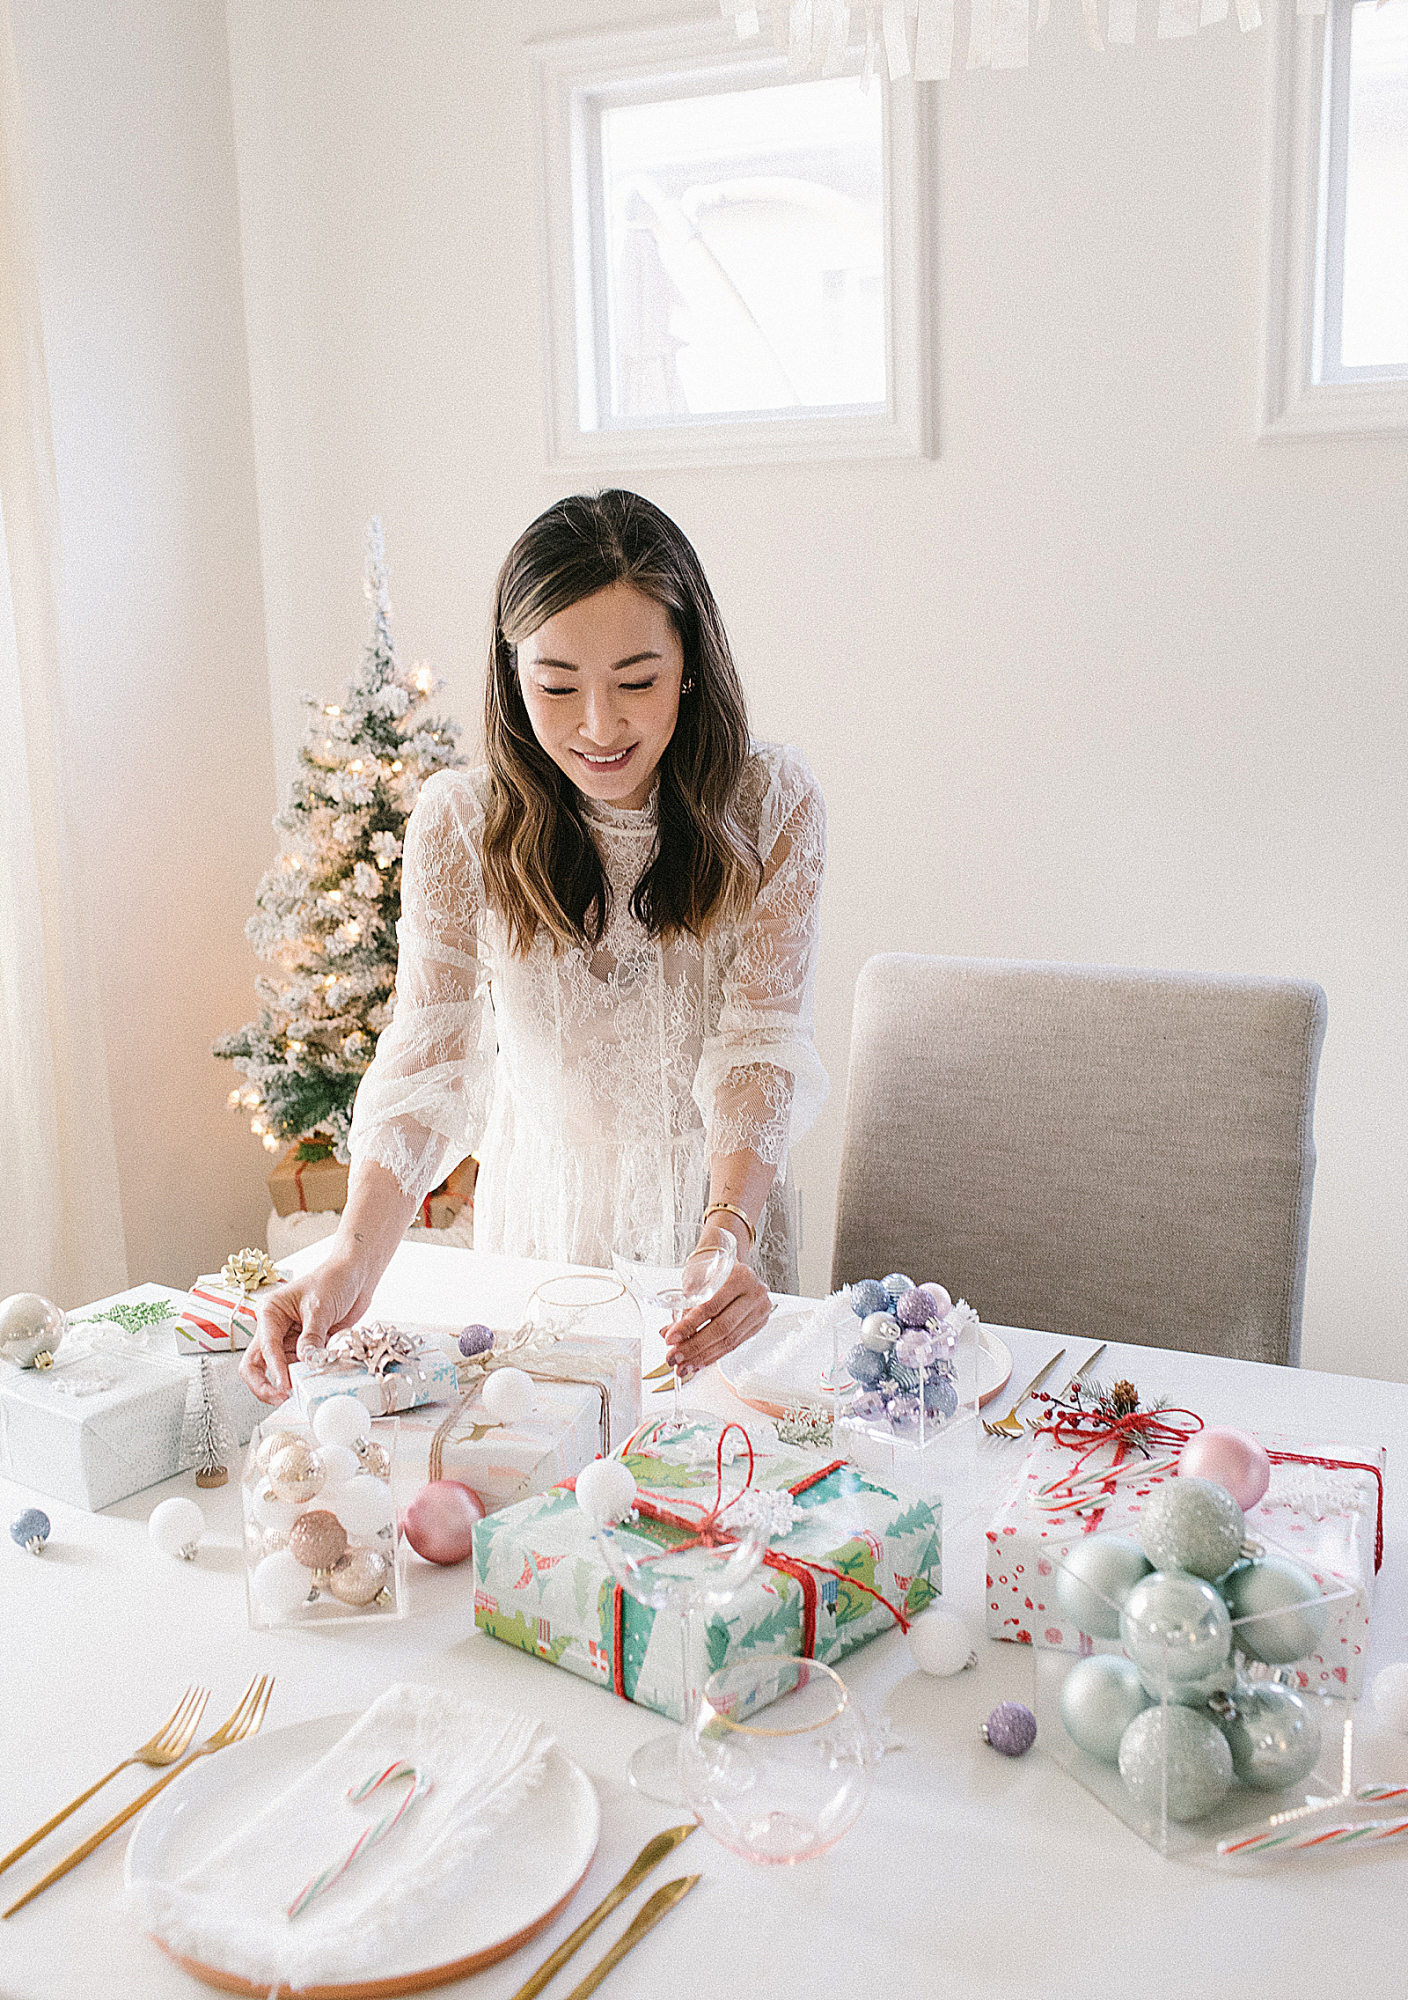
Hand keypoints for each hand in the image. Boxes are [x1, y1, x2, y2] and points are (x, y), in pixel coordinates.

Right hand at [239, 1257, 377, 1405]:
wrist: (357, 1274)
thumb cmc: (334, 1278)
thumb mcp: (320, 1308)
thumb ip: (311, 1338)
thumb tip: (305, 1362)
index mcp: (270, 1313)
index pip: (264, 1348)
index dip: (274, 1370)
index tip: (286, 1386)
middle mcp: (275, 1328)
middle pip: (256, 1365)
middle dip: (264, 1385)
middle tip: (281, 1398)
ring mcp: (290, 1339)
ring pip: (278, 1371)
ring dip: (288, 1383)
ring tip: (303, 1392)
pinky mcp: (307, 1347)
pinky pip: (300, 1368)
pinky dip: (305, 1378)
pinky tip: (316, 1382)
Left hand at [664, 1258, 771, 1379]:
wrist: (733, 1267)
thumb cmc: (714, 1270)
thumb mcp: (698, 1280)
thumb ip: (685, 1306)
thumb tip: (667, 1333)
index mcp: (740, 1276)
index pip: (711, 1306)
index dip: (689, 1325)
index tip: (670, 1338)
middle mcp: (754, 1293)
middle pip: (722, 1327)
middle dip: (694, 1346)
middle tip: (675, 1357)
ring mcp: (759, 1310)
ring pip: (729, 1340)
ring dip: (703, 1356)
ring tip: (683, 1365)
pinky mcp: (758, 1324)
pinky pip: (734, 1344)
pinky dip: (714, 1355)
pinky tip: (699, 1362)